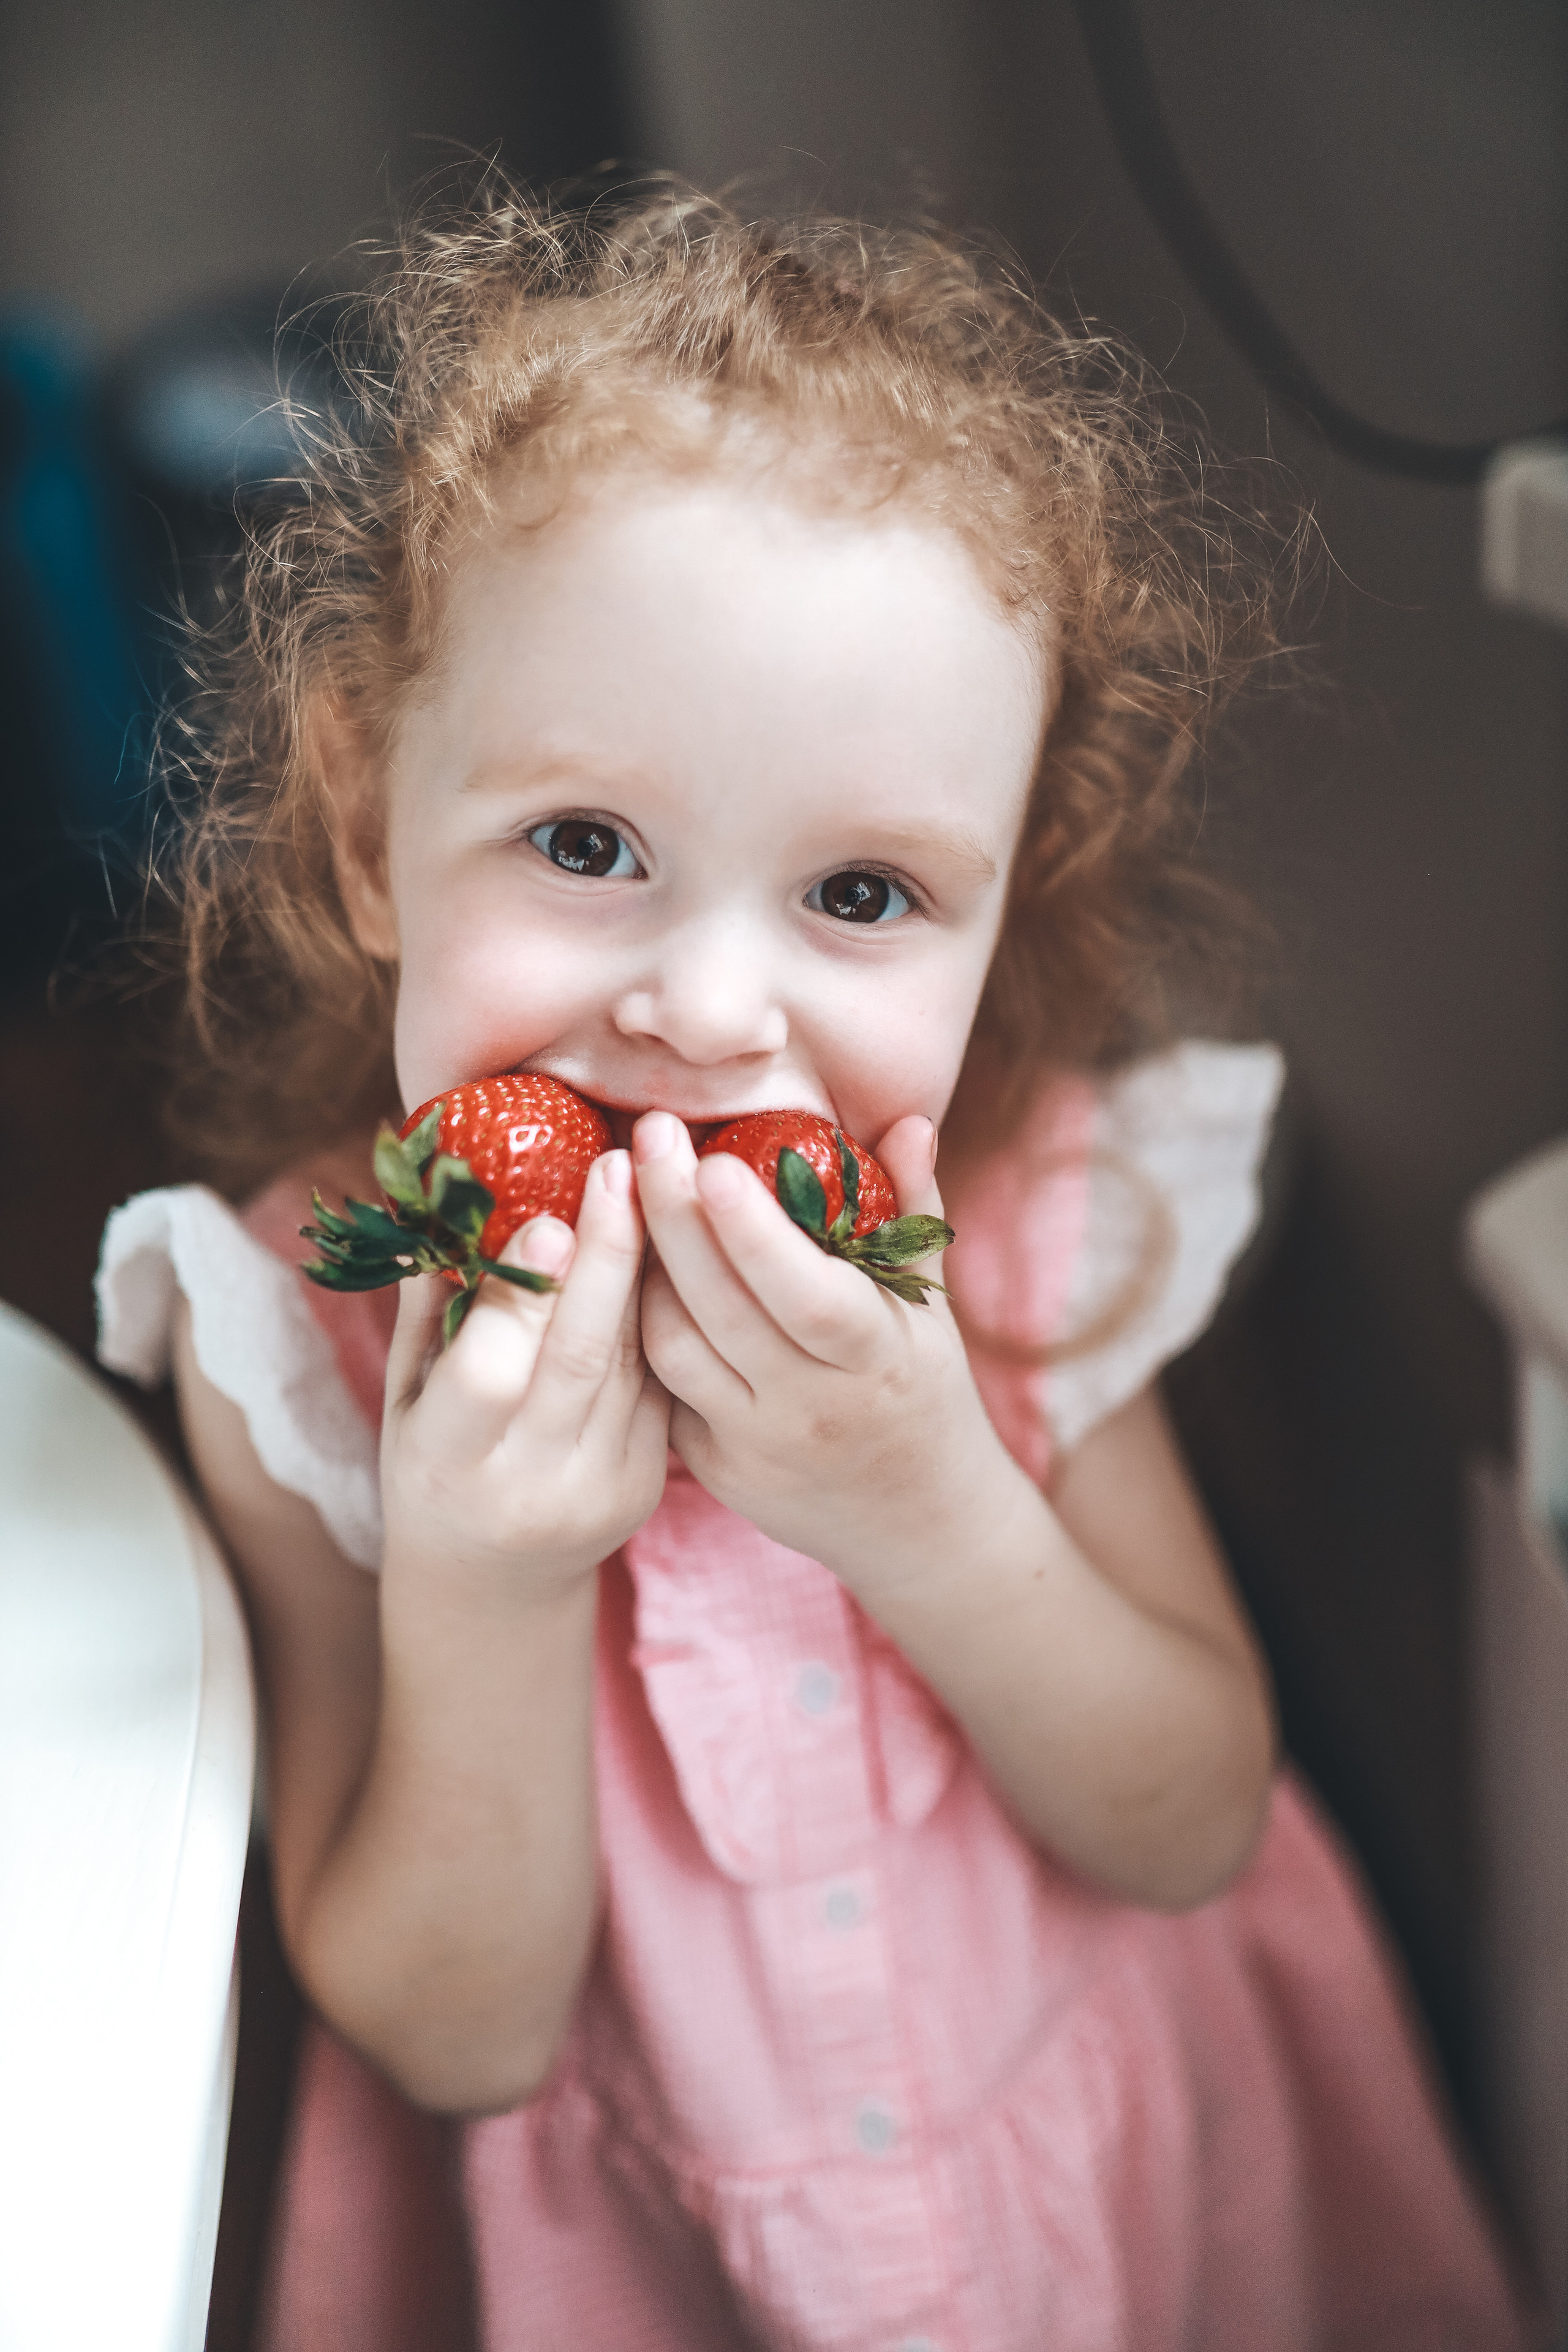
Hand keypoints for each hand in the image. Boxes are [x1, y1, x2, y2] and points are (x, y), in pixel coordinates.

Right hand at [381, 1148, 669, 1605]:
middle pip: (580, 1357)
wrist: (493, 1581)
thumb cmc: (434, 1465)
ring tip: (652, 1185)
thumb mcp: (406, 1399)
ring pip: (633, 1365)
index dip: (522, 1297)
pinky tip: (669, 1249)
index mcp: (450, 1463)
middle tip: (618, 1166)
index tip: (548, 1216)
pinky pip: (659, 1383)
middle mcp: (529, 1485)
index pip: (492, 1375)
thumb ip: (428, 1310)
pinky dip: (661, 1313)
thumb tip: (441, 1201)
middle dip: (606, 1254)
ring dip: (646, 1270)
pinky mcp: (647, 1485)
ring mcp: (600, 1490)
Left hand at [634, 1111, 1022, 1597]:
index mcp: (878, 1361)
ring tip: (634, 1191)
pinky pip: (661, 1387)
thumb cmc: (924, 1391)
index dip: (753, 1233)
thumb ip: (914, 1216)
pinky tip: (630, 1265)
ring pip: (672, 1349)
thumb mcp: (933, 1312)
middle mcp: (813, 1409)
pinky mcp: (715, 1471)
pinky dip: (640, 1324)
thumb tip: (908, 1122)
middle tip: (648, 1135)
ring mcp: (757, 1446)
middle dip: (674, 1217)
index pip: (807, 1296)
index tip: (714, 1160)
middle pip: (721, 1310)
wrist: (917, 1524)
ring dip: (642, 1267)